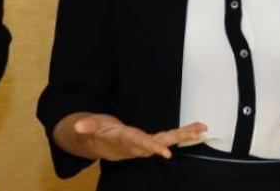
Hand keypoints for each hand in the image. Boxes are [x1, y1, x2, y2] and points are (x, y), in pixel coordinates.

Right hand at [73, 113, 206, 160]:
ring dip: (184, 135)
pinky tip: (196, 130)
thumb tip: (78, 126)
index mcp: (122, 140)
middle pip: (158, 141)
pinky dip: (181, 134)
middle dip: (176, 138)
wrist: (96, 144)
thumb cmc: (93, 133)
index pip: (139, 143)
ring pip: (166, 140)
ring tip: (201, 129)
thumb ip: (85, 126)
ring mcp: (143, 144)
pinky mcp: (148, 140)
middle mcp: (136, 145)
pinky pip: (167, 137)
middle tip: (195, 134)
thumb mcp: (86, 128)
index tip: (165, 153)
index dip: (151, 147)